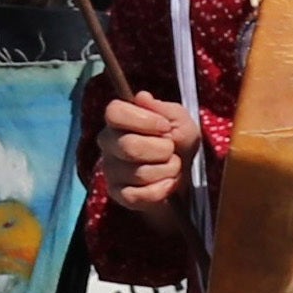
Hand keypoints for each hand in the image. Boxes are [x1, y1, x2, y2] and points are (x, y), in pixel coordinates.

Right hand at [101, 89, 197, 213]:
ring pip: (139, 173)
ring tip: (172, 167)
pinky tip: (167, 184)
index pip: (114, 112)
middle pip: (129, 146)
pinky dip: (161, 190)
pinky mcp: (118, 194)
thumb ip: (164, 109)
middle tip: (171, 150)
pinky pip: (138, 195)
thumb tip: (142, 97)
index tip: (165, 127)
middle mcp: (109, 144)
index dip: (143, 120)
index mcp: (118, 121)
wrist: (183, 177)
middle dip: (162, 150)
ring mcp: (110, 170)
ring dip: (167, 171)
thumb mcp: (181, 122)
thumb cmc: (179, 144)